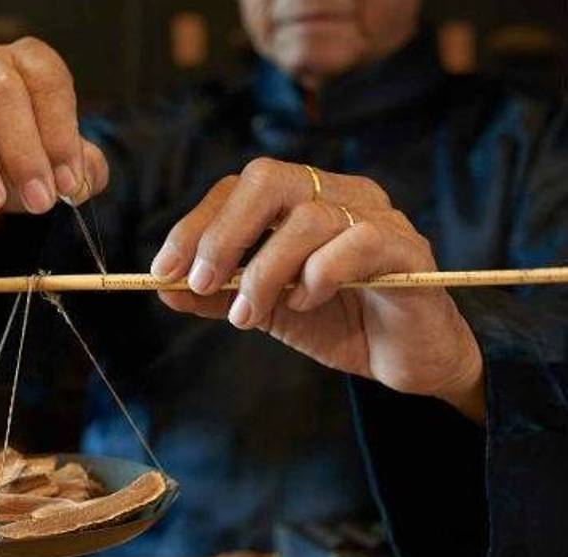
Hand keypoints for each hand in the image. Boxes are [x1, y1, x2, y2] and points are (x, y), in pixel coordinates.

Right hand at [0, 37, 109, 222]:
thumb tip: (82, 181)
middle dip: (23, 152)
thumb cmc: (28, 158)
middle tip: (39, 201)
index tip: (68, 182)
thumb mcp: (64, 164)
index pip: (47, 82)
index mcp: (29, 63)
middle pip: (1, 91)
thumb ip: (85, 170)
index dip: (61, 134)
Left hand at [151, 157, 485, 422]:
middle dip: (223, 235)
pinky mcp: (408, 250)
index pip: (239, 188)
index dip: (195, 225)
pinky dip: (321, 274)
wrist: (404, 360)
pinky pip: (358, 243)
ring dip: (265, 272)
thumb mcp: (263, 309)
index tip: (163, 270)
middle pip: (269, 180)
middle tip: (204, 284)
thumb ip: (216, 295)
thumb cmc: (336, 321)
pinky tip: (307, 304)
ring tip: (249, 316)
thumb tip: (163, 287)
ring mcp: (376, 217)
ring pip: (308, 218)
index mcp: (301, 199)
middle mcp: (338, 195)